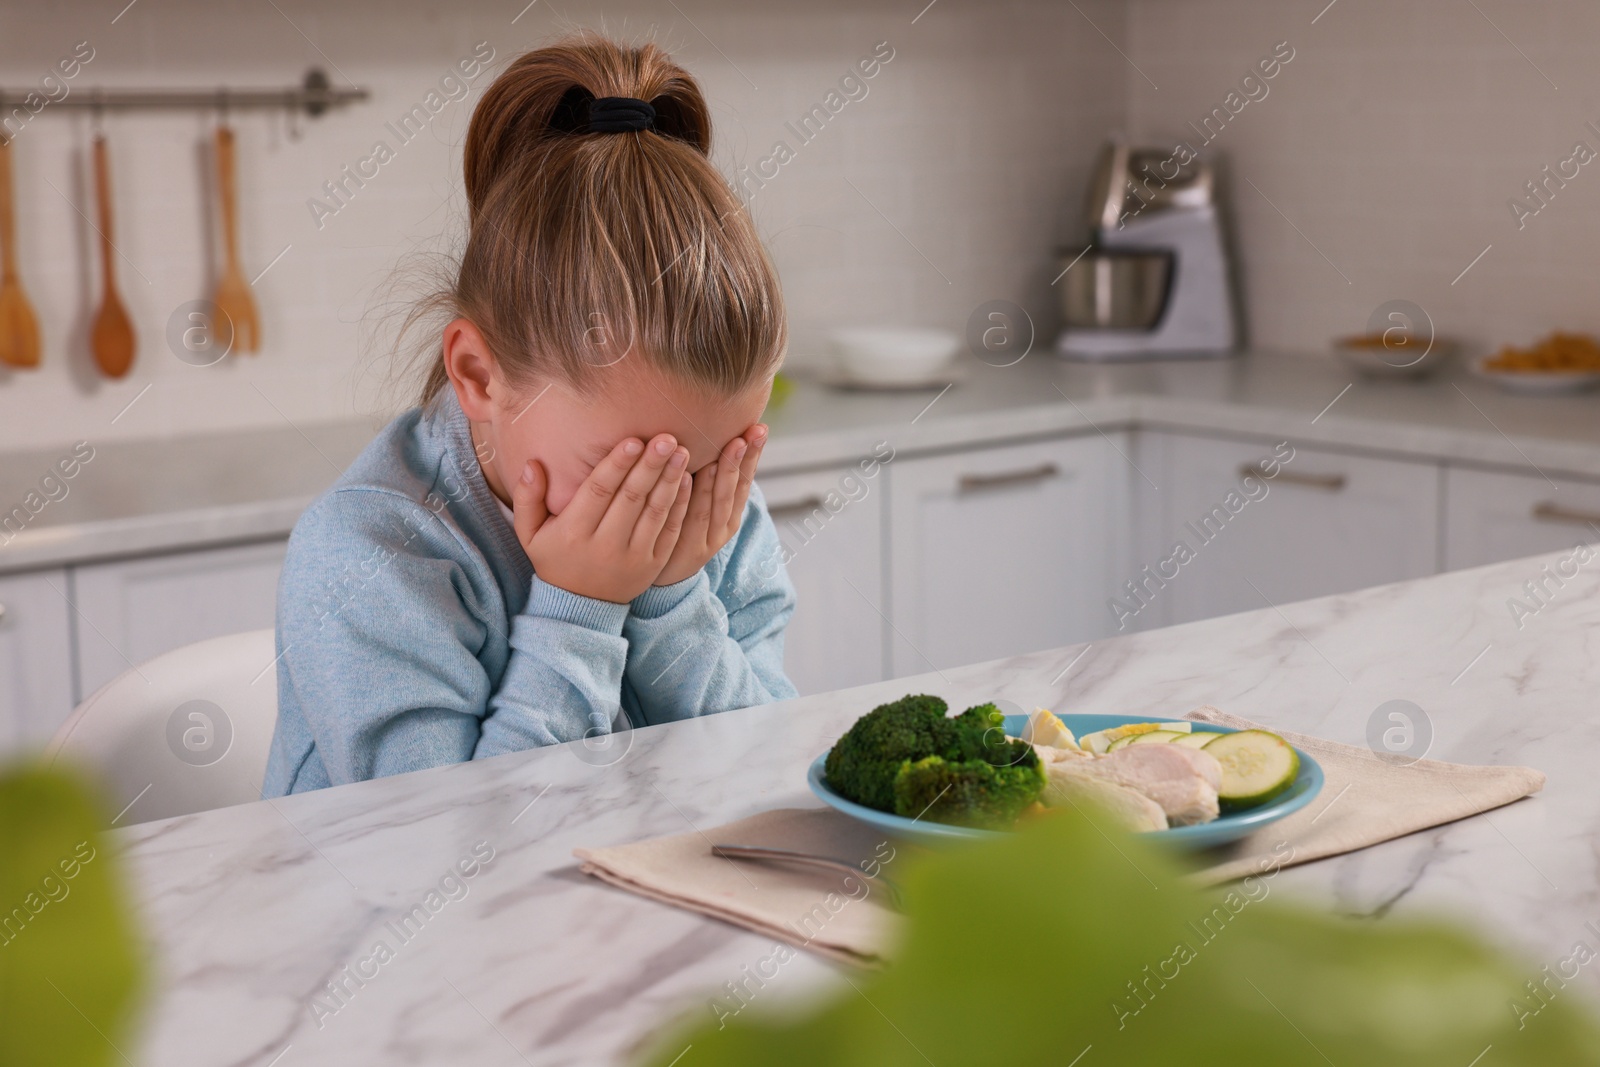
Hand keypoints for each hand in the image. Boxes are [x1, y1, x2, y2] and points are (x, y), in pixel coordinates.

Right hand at [512, 434, 691, 602]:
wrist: (580, 608)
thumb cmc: (554, 560)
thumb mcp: (530, 533)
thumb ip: (527, 498)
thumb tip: (531, 464)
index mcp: (574, 533)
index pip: (598, 492)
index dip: (616, 465)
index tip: (633, 440)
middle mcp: (605, 545)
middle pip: (631, 498)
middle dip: (650, 466)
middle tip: (666, 438)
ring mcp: (633, 556)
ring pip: (655, 512)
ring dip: (670, 480)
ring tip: (681, 450)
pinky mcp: (653, 564)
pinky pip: (670, 530)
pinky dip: (680, 504)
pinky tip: (687, 479)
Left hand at [653, 424, 767, 586]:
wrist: (663, 578)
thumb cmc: (680, 531)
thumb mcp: (702, 508)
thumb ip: (709, 478)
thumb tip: (718, 435)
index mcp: (731, 514)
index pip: (745, 481)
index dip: (753, 456)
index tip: (759, 428)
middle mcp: (722, 527)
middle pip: (733, 490)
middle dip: (740, 461)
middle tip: (747, 434)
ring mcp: (705, 540)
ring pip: (713, 504)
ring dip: (719, 475)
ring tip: (726, 448)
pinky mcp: (684, 550)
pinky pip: (686, 519)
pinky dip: (688, 497)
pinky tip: (687, 476)